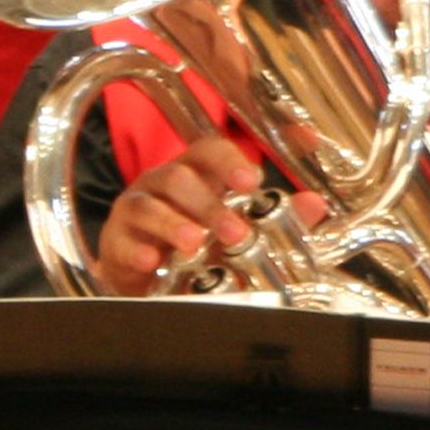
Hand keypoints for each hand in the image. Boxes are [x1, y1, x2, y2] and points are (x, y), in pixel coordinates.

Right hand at [87, 133, 323, 296]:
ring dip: (173, 225)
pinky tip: (153, 261)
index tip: (252, 180)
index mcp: (196, 174)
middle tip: (235, 233)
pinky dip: (137, 249)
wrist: (150, 279)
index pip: (208, 151)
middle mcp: (162, 184)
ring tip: (195, 244)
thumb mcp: (239, 229)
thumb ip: (276, 218)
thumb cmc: (198, 245)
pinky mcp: (115, 240)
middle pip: (177, 177)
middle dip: (208, 205)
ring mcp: (134, 210)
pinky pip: (121, 238)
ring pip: (146, 204)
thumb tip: (314, 204)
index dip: (229, 162)